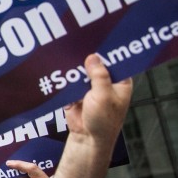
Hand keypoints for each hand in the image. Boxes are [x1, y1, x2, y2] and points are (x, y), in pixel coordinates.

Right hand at [49, 53, 131, 177]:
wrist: (87, 139)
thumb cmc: (103, 121)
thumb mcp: (103, 95)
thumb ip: (98, 75)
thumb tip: (93, 56)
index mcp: (120, 82)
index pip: (115, 61)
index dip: (107, 51)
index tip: (98, 37)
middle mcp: (106, 83)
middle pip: (95, 65)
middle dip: (85, 59)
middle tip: (76, 43)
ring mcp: (90, 89)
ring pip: (80, 74)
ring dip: (72, 70)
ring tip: (64, 56)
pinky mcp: (75, 96)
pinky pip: (68, 84)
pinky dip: (63, 81)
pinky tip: (56, 73)